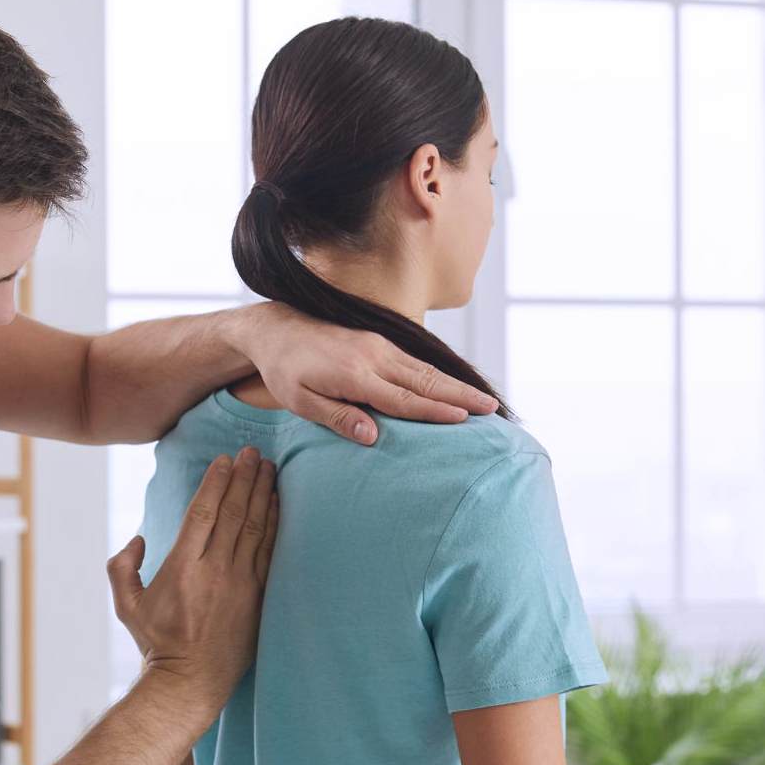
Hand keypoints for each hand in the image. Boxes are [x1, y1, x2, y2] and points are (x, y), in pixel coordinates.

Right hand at [106, 446, 278, 703]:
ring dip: (263, 494)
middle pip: (234, 512)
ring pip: (255, 527)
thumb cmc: (156, 643)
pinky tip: (278, 504)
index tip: (226, 459)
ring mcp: (241, 583)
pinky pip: (269, 551)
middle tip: (254, 452)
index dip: (216, 481)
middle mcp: (215, 570)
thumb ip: (122, 567)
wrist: (190, 681)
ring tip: (270, 469)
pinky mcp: (258, 596)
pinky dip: (275, 524)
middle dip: (245, 478)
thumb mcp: (126, 605)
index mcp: (182, 567)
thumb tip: (137, 539)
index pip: (203, 512)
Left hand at [237, 303, 499, 444]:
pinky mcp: (379, 341)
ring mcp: (378, 345)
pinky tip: (452, 386)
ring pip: (424, 369)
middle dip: (459, 396)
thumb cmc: (283, 371)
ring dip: (455, 385)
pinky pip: (415, 361)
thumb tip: (373, 436)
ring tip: (482, 401)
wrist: (275, 328)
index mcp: (354, 375)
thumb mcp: (300, 401)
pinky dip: (438, 375)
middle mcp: (373, 356)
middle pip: (425, 381)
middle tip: (490, 410)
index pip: (403, 398)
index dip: (434, 411)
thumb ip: (336, 417)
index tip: (463, 420)